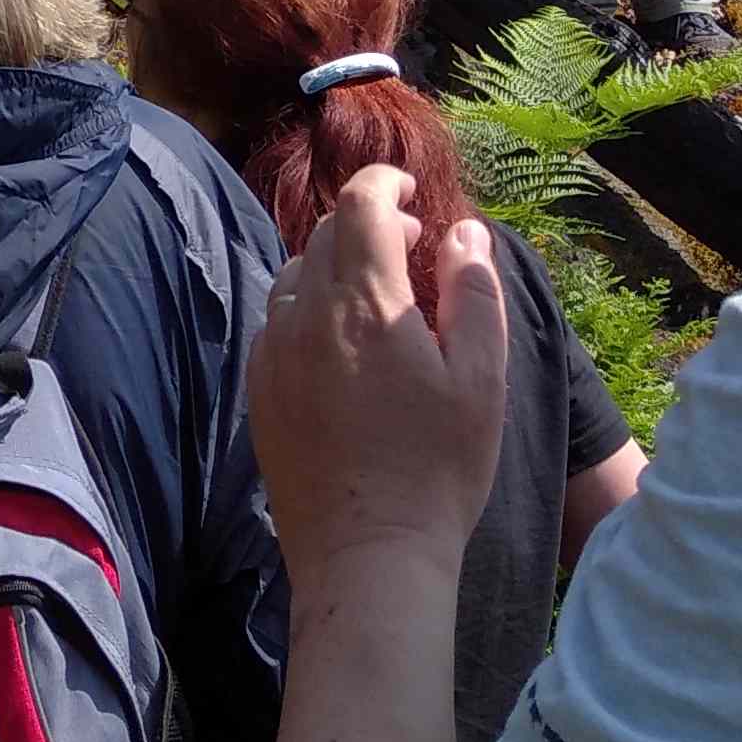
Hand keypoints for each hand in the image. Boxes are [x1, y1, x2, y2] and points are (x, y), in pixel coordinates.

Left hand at [255, 165, 507, 599]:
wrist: (367, 558)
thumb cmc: (436, 472)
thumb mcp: (481, 380)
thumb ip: (473, 293)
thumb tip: (464, 230)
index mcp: (363, 303)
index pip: (359, 203)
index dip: (384, 182)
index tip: (410, 190)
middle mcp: (306, 316)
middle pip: (325, 234)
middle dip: (368, 223)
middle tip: (411, 243)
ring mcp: (274, 354)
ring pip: (294, 275)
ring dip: (333, 264)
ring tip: (376, 293)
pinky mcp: (260, 392)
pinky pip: (276, 322)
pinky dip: (306, 308)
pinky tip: (339, 343)